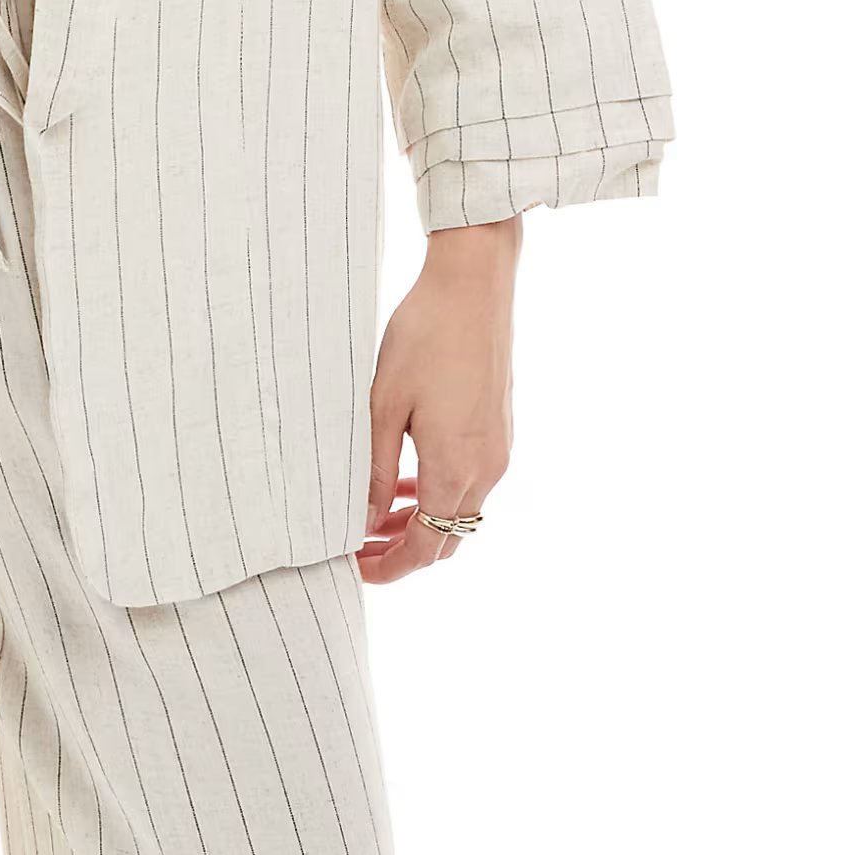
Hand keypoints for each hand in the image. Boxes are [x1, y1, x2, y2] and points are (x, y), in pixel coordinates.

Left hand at [356, 215, 517, 584]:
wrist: (474, 285)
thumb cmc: (423, 336)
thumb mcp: (384, 405)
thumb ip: (378, 471)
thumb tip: (367, 522)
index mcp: (456, 469)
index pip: (425, 547)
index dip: (389, 567)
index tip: (356, 569)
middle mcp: (487, 469)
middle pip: (448, 539)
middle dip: (403, 550)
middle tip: (359, 545)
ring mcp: (499, 450)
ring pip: (460, 511)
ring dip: (421, 520)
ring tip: (376, 512)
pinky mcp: (500, 429)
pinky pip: (470, 481)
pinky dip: (439, 491)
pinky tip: (408, 476)